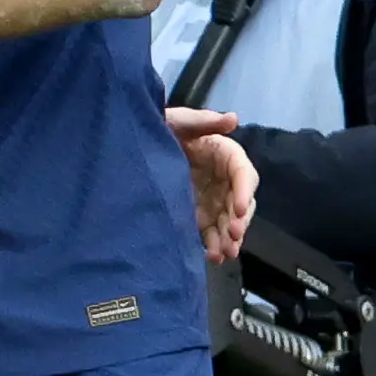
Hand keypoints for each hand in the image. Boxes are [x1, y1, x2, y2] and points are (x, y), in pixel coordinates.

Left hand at [167, 106, 256, 263]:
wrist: (132, 150)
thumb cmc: (159, 128)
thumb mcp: (177, 120)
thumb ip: (203, 120)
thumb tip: (233, 119)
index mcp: (224, 154)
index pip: (243, 173)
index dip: (244, 191)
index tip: (238, 209)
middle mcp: (223, 180)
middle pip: (241, 202)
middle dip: (240, 221)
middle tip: (233, 235)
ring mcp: (212, 200)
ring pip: (230, 222)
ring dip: (230, 238)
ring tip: (223, 253)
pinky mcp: (200, 217)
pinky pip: (212, 233)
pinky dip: (214, 246)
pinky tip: (211, 257)